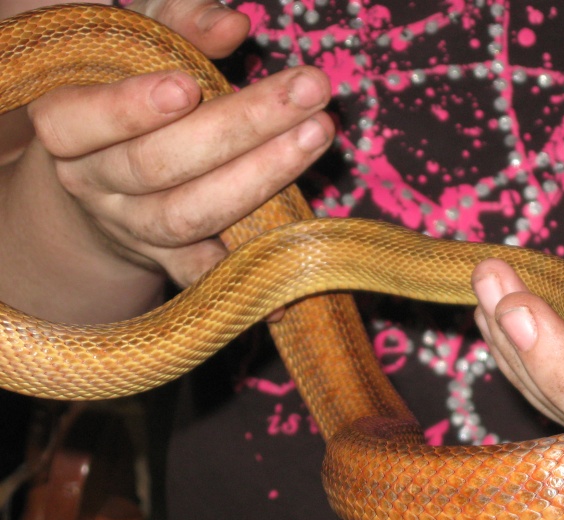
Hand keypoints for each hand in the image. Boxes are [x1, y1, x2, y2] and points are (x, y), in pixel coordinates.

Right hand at [0, 0, 333, 323]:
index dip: (129, 108)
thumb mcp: (141, 48)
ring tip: (317, 134)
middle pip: (159, 166)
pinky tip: (294, 247)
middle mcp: (96, 186)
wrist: (107, 185)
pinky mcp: (169, 263)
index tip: (188, 86)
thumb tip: (233, 26)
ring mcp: (133, 231)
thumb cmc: (134, 99)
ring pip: (189, 215)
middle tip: (309, 93)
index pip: (81, 121)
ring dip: (260, 177)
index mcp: (70, 127)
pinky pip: (206, 272)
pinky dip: (247, 266)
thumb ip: (181, 26)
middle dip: (240, 127)